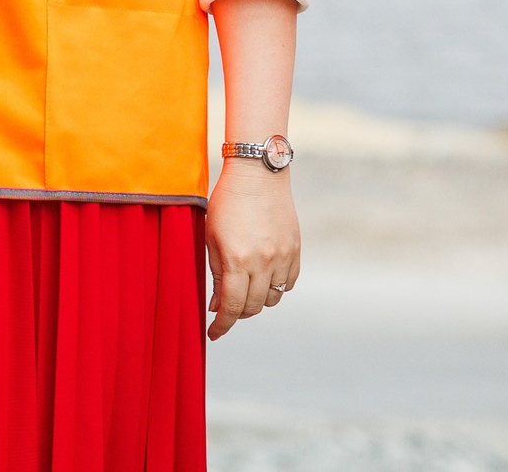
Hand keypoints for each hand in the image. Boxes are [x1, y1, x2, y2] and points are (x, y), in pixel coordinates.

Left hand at [205, 160, 299, 339]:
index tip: (214, 334)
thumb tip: (218, 306)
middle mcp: (263, 261)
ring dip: (256, 300)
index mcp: (237, 259)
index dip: (221, 325)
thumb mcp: (211, 236)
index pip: (231, 306)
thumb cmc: (227, 202)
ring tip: (244, 289)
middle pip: (252, 307)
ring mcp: (282, 256)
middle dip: (236, 313)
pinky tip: (263, 277)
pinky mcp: (295, 250)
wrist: (258, 173)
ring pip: (272, 299)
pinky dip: (275, 287)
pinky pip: (288, 283)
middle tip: (225, 307)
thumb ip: (215, 273)